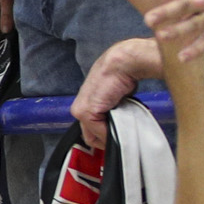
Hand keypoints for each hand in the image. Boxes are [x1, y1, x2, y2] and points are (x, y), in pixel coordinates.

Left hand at [73, 35, 164, 149]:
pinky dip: (111, 132)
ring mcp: (81, 111)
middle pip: (90, 137)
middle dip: (107, 139)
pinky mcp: (86, 112)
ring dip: (110, 135)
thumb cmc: (121, 77)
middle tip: (121, 135)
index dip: (105, 137)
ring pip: (93, 137)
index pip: (90, 131)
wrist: (122, 64)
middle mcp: (79, 108)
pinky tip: (121, 122)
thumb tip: (117, 129)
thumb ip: (111, 113)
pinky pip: (99, 133)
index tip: (118, 137)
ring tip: (123, 126)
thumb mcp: (115, 99)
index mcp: (85, 104)